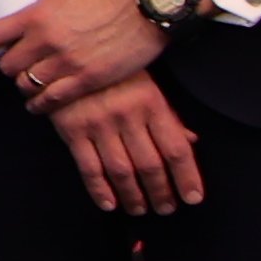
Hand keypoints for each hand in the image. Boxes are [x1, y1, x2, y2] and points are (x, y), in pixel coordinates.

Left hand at [0, 0, 163, 107]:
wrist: (149, 7)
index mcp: (36, 16)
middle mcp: (47, 42)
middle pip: (7, 66)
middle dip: (7, 66)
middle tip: (14, 63)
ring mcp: (67, 63)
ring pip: (28, 85)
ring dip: (24, 84)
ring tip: (29, 80)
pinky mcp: (87, 80)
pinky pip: (53, 100)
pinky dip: (42, 104)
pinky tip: (40, 102)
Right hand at [41, 73, 207, 216]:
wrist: (68, 51)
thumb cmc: (114, 70)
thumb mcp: (147, 85)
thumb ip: (168, 115)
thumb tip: (190, 141)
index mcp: (151, 103)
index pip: (176, 149)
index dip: (187, 178)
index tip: (192, 198)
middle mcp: (127, 115)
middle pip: (151, 165)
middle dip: (161, 193)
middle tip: (166, 208)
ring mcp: (99, 123)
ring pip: (121, 171)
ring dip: (133, 196)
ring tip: (140, 209)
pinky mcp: (73, 130)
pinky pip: (89, 167)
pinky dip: (99, 190)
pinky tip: (109, 203)